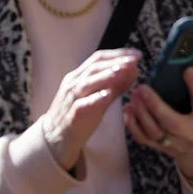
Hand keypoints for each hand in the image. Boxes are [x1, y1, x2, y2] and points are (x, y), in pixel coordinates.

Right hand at [40, 48, 142, 171]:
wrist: (55, 139)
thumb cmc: (79, 115)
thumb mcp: (99, 97)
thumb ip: (116, 85)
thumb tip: (134, 71)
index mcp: (80, 76)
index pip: (99, 59)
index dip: (118, 54)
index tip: (137, 54)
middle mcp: (74, 84)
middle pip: (94, 67)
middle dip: (116, 61)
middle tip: (135, 60)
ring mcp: (71, 99)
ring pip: (87, 83)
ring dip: (106, 75)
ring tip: (123, 70)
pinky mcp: (71, 116)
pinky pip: (81, 106)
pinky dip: (94, 99)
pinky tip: (107, 95)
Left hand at [124, 68, 192, 179]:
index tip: (188, 70)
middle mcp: (191, 133)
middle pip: (169, 120)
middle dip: (154, 104)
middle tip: (142, 87)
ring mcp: (174, 143)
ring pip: (153, 131)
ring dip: (141, 114)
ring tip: (133, 96)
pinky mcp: (162, 148)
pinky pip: (144, 139)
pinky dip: (133, 126)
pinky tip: (128, 111)